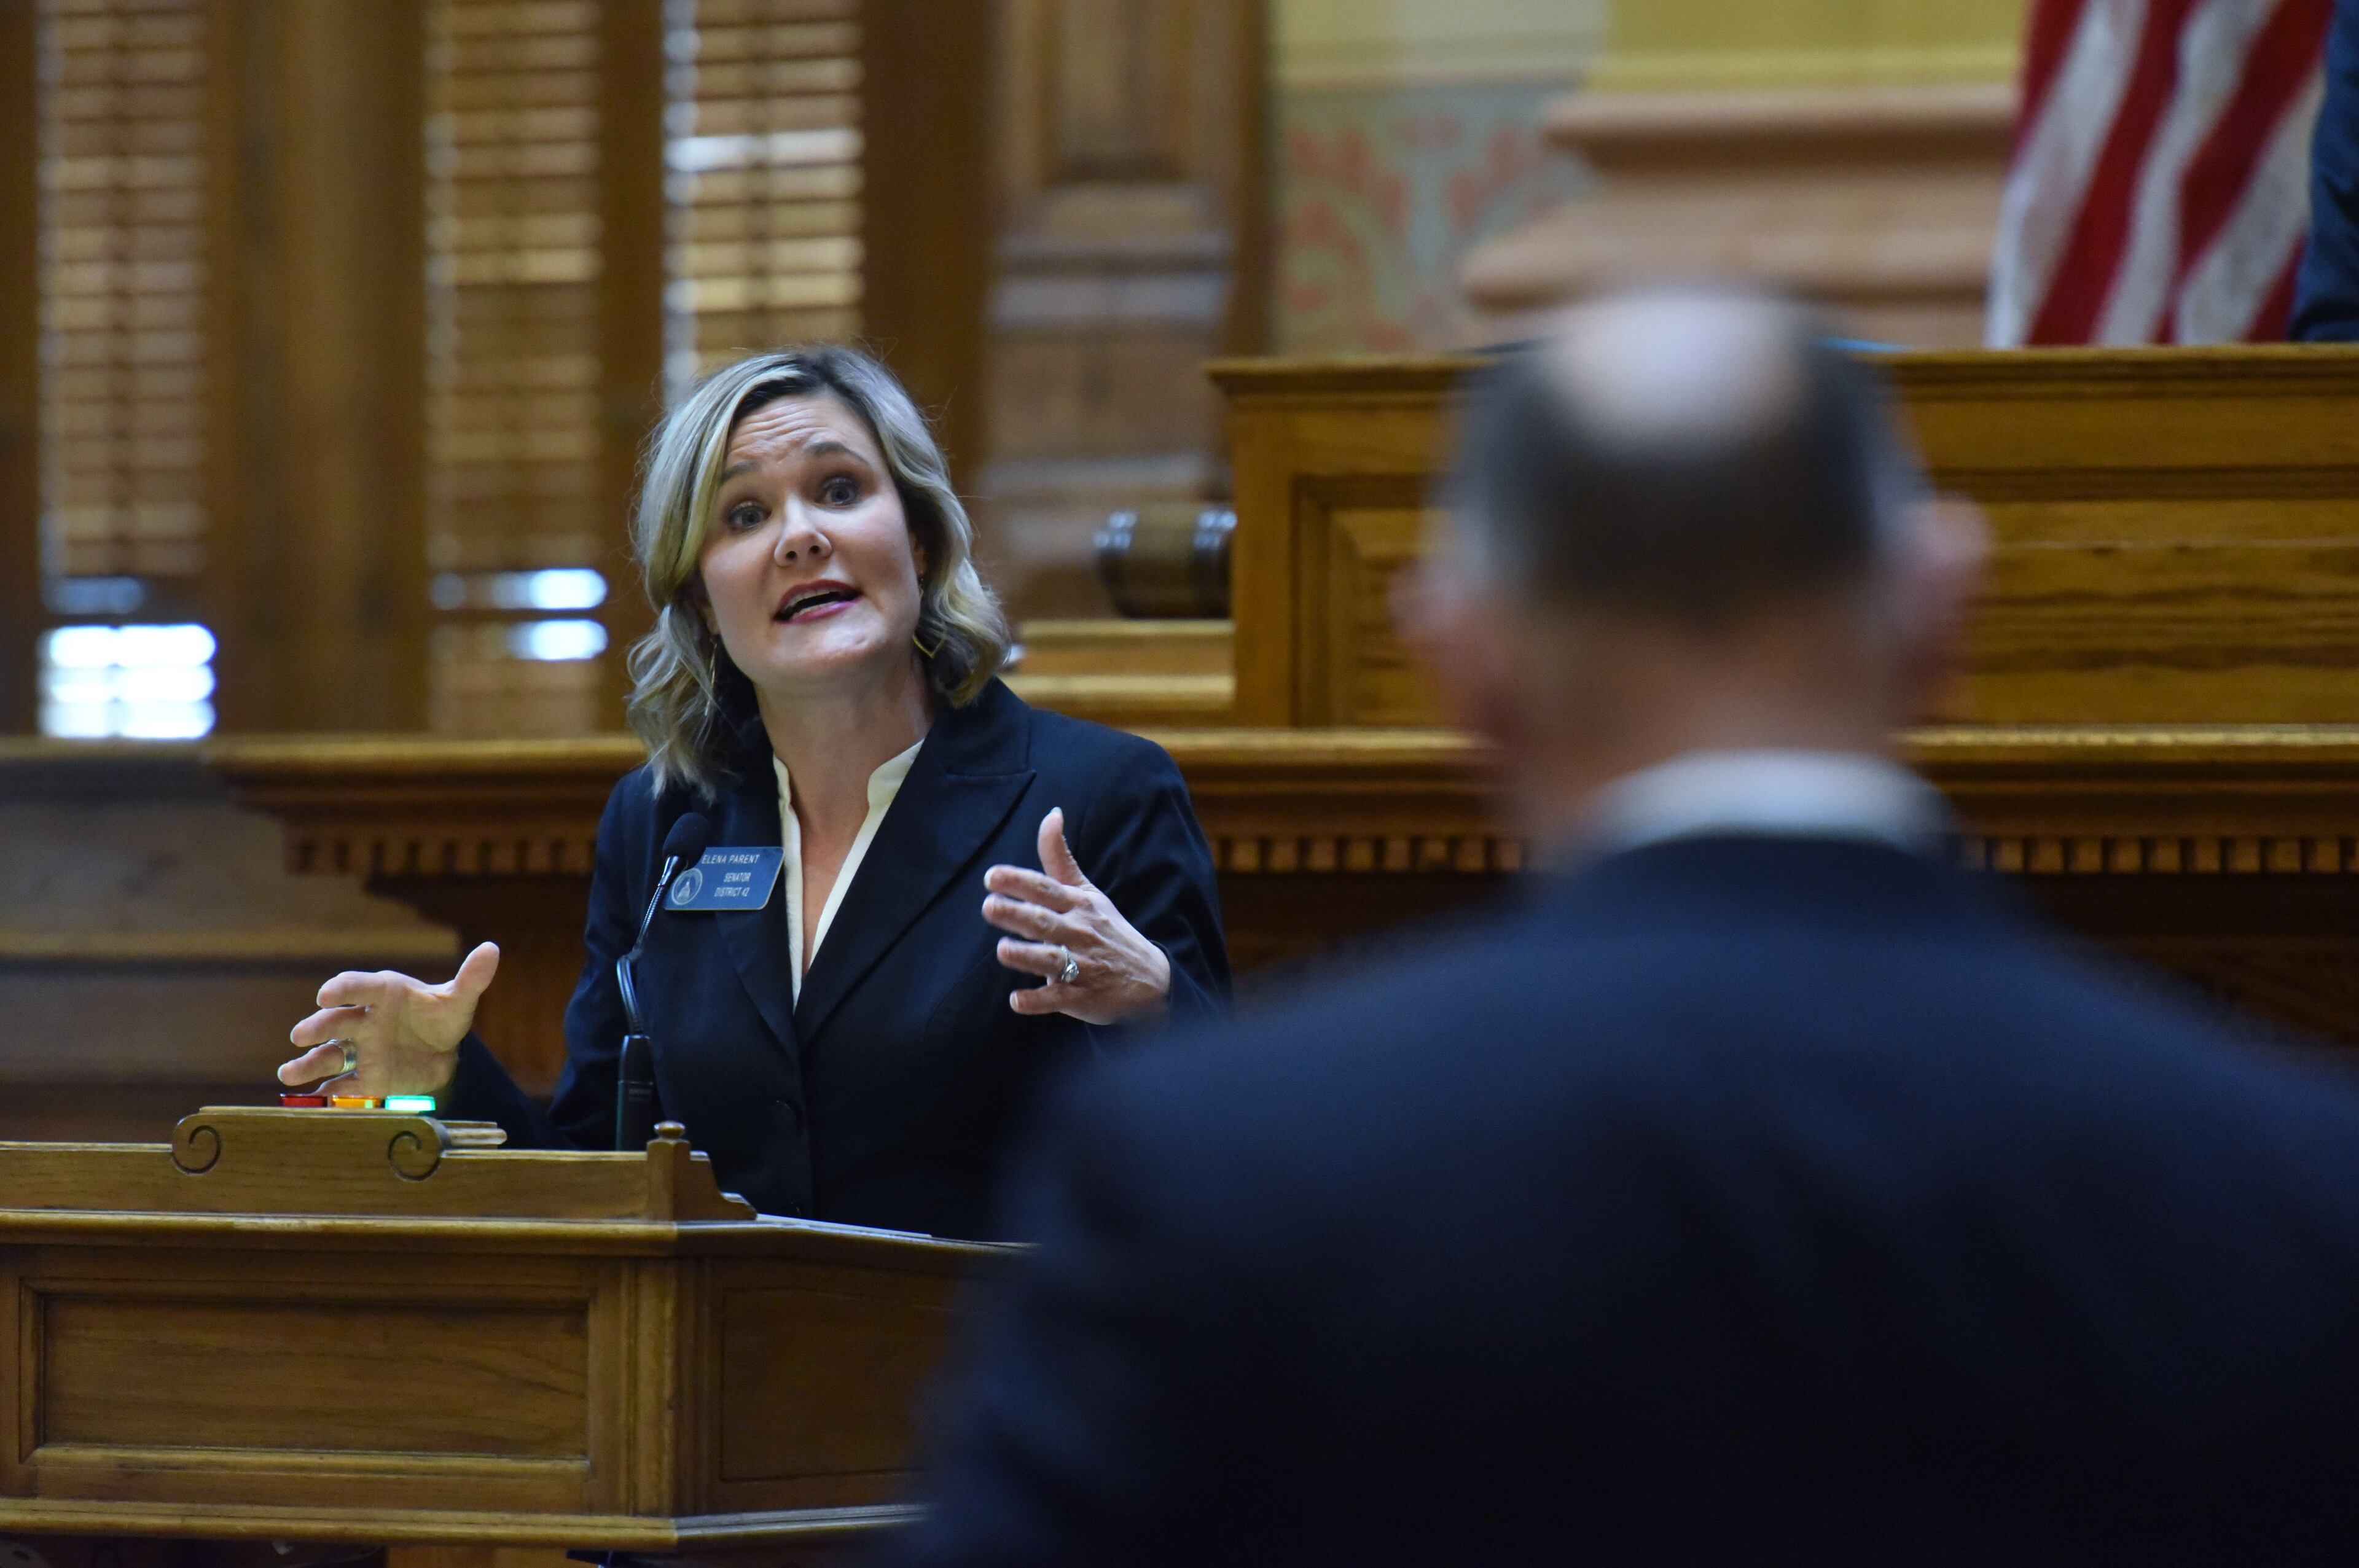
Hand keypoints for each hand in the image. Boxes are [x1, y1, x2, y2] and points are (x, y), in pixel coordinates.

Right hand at [278, 941, 500, 1096]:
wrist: (442, 1050)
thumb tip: (491, 949)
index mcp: (384, 993)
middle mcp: (365, 1020)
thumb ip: (472, 978)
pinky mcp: (364, 1078)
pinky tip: (313, 1101)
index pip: (359, 986)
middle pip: (335, 1021)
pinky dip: (328, 1095)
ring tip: (288, 1074)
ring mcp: (360, 1050)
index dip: (343, 989)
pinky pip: (342, 1087)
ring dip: (307, 1064)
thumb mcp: (460, 999)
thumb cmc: (442, 1016)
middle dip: (317, 1026)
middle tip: (301, 1034)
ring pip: (328, 1056)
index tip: (326, 995)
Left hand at [984, 808, 1171, 1025]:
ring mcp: (1082, 967)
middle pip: (1044, 922)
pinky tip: (1016, 1000)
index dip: (1020, 881)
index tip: (992, 876)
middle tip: (988, 906)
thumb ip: (1060, 858)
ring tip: (1003, 950)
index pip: (1046, 889)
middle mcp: (1080, 933)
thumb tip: (1051, 813)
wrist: (1150, 980)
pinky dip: (1037, 1001)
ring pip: (1051, 960)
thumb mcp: (1088, 892)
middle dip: (1017, 914)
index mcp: (1079, 905)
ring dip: (1027, 956)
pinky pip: (1057, 999)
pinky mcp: (1082, 998)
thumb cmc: (1108, 929)